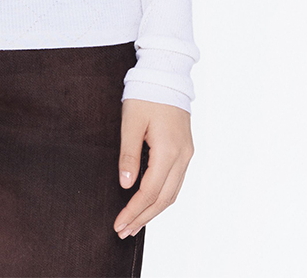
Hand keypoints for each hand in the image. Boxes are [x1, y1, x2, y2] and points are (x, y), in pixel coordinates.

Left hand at [113, 98, 193, 239]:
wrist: (167, 74)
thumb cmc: (145, 94)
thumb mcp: (131, 122)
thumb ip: (128, 155)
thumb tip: (126, 185)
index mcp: (169, 150)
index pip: (150, 191)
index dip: (134, 210)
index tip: (118, 224)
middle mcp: (183, 156)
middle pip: (164, 198)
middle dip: (143, 217)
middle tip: (123, 232)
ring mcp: (187, 154)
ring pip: (173, 193)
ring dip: (154, 211)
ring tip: (135, 223)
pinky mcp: (186, 149)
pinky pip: (176, 181)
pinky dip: (162, 197)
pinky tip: (149, 203)